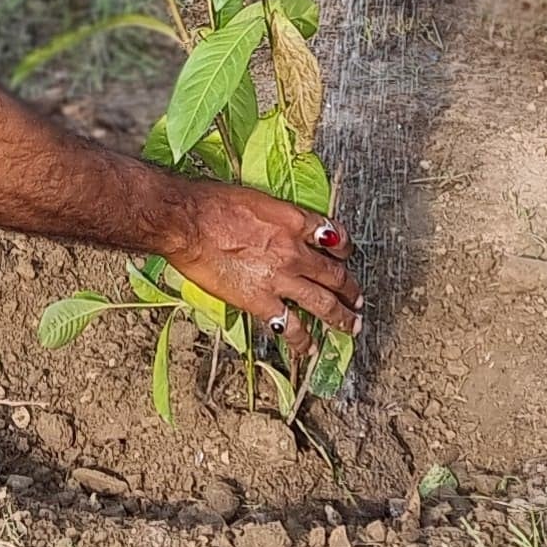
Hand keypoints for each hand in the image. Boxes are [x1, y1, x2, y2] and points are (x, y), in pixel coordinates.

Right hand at [160, 182, 360, 342]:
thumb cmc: (211, 204)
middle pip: (334, 273)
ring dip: (341, 316)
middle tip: (357, 298)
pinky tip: (310, 347)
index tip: (344, 252)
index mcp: (293, 220)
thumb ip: (274, 217)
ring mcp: (281, 278)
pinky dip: (304, 340)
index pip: (332, 232)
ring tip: (350, 325)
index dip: (343, 246)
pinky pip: (292, 326)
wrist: (188, 221)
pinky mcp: (262, 302)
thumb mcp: (255, 199)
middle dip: (350, 288)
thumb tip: (275, 226)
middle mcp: (295, 250)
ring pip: (324, 303)